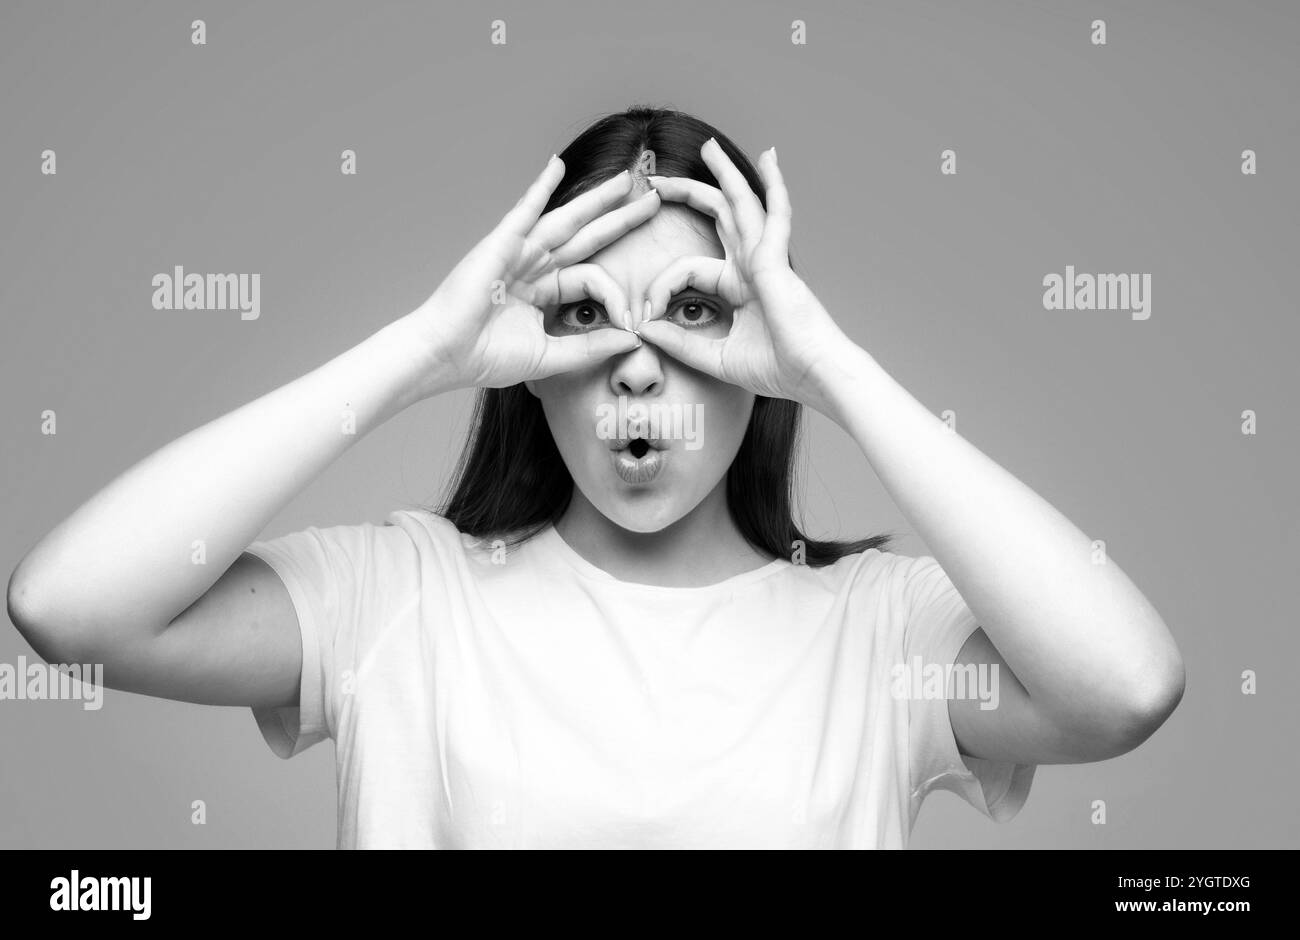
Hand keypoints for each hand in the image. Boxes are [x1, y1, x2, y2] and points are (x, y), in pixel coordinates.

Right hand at [407, 156, 658, 395]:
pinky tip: (557, 164)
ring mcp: (517, 251)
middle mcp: (533, 266)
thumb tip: (633, 340)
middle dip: (620, 218)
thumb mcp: (551, 356)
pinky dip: (541, 186)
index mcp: (543, 291)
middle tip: (655, 200)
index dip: (616, 296)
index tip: (631, 322)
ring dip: (597, 198)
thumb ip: (590, 347)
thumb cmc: (485, 358)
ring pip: (567, 219)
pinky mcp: (501, 244)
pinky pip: (525, 209)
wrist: (445, 355)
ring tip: (627, 179)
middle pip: (587, 235)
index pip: (591, 277)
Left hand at [635, 139, 857, 412]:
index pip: (688, 269)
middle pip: (720, 217)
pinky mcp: (776, 259)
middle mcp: (753, 266)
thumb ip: (680, 343)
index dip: (661, 288)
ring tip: (709, 146)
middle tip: (659, 179)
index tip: (645, 317)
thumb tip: (644, 328)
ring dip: (726, 173)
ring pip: (742, 204)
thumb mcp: (715, 357)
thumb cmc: (778, 369)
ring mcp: (766, 259)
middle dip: (690, 193)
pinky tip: (770, 158)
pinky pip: (775, 213)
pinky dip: (775, 185)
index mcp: (740, 287)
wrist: (814, 375)